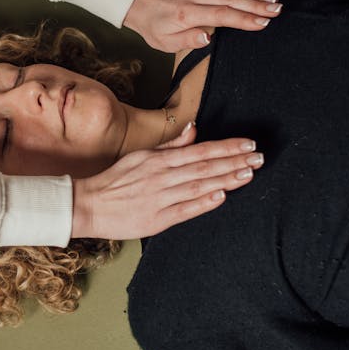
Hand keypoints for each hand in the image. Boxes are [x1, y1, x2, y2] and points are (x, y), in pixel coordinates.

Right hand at [70, 123, 261, 239]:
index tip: (248, 144)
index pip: (199, 150)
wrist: (88, 205)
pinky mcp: (157, 219)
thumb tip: (194, 130)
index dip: (226, 147)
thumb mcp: (141, 156)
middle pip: (204, 167)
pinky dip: (203, 203)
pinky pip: (184, 210)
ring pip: (198, 186)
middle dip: (234, 161)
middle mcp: (162, 177)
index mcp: (158, 160)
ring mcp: (160, 198)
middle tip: (259, 157)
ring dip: (226, 179)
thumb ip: (170, 146)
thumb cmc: (115, 180)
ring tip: (248, 173)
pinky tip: (221, 197)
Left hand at [123, 0, 281, 51]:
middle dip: (257, 5)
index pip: (221, 14)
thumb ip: (188, 40)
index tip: (262, 23)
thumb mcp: (164, 42)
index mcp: (186, 13)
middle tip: (277, 10)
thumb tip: (208, 38)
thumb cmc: (153, 24)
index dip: (244, 18)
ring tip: (274, 0)